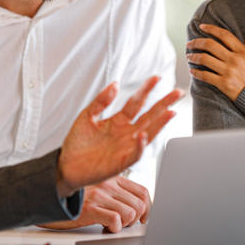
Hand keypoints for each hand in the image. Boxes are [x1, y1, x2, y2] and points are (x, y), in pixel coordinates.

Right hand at [39, 176, 151, 232]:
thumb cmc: (75, 198)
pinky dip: (114, 229)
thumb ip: (116, 194)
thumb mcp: (98, 189)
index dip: (148, 208)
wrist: (48, 197)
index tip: (143, 218)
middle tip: (123, 224)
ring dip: (124, 225)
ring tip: (112, 225)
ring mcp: (99, 194)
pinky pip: (115, 220)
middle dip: (135, 220)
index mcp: (112, 177)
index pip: (143, 192)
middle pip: (140, 204)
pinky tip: (104, 228)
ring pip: (130, 213)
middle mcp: (108, 183)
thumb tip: (138, 210)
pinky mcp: (90, 207)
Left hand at [57, 76, 182, 196]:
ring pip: (148, 133)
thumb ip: (101, 101)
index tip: (156, 78)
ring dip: (159, 123)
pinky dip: (140, 146)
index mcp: (118, 121)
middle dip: (163, 104)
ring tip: (171, 111)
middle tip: (178, 92)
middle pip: (149, 116)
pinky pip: (134, 154)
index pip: (136, 102)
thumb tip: (115, 84)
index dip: (146, 90)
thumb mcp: (87, 116)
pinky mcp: (121, 162)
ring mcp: (125, 147)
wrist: (66, 166)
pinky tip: (143, 136)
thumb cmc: (77, 143)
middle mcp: (126, 133)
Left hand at [187, 23, 244, 101]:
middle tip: (190, 44)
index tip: (202, 26)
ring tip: (189, 56)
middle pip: (210, 45)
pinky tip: (192, 71)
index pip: (224, 35)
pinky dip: (196, 72)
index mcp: (244, 52)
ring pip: (204, 59)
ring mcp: (228, 71)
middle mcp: (234, 59)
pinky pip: (205, 75)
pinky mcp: (223, 84)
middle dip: (196, 42)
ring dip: (193, 56)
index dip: (211, 29)